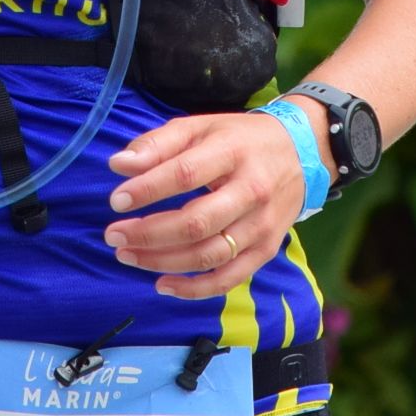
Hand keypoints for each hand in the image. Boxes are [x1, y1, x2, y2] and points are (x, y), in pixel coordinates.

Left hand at [101, 105, 316, 299]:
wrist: (301, 151)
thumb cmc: (239, 139)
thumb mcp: (200, 126)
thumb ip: (158, 144)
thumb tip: (119, 165)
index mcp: (232, 152)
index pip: (186, 174)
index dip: (148, 190)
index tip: (117, 200)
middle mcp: (251, 191)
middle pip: (196, 223)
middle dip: (149, 234)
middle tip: (114, 235)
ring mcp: (261, 225)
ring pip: (209, 255)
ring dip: (163, 261)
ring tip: (128, 255)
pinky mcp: (266, 249)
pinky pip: (229, 279)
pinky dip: (194, 289)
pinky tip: (162, 285)